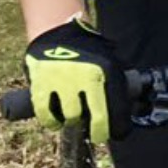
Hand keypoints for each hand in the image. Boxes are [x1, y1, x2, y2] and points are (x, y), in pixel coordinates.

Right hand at [25, 18, 130, 143]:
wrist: (57, 32)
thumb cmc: (86, 50)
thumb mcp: (108, 60)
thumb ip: (115, 80)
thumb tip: (126, 105)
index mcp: (107, 71)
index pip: (117, 107)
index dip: (120, 126)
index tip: (119, 133)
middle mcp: (86, 78)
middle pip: (96, 117)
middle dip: (99, 131)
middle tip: (98, 135)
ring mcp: (63, 82)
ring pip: (71, 116)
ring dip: (74, 121)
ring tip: (75, 119)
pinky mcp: (41, 85)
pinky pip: (46, 113)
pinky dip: (51, 121)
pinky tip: (56, 122)